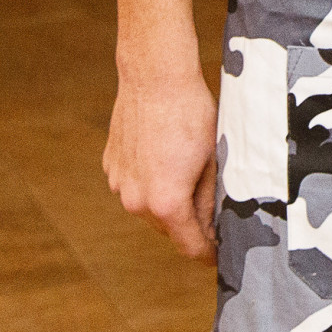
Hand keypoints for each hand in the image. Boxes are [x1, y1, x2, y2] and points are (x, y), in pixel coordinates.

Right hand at [104, 69, 218, 260]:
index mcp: (165, 204)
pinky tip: (166, 156)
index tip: (220, 254)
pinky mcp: (111, 166)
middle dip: (189, 223)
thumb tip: (214, 227)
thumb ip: (211, 201)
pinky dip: (150, 181)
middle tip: (212, 206)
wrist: (155, 77)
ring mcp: (118, 184)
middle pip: (168, 228)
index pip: (190, 246)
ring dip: (167, 201)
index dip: (209, 253)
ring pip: (149, 207)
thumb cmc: (190, 114)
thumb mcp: (214, 161)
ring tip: (188, 171)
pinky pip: (134, 186)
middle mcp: (135, 201)